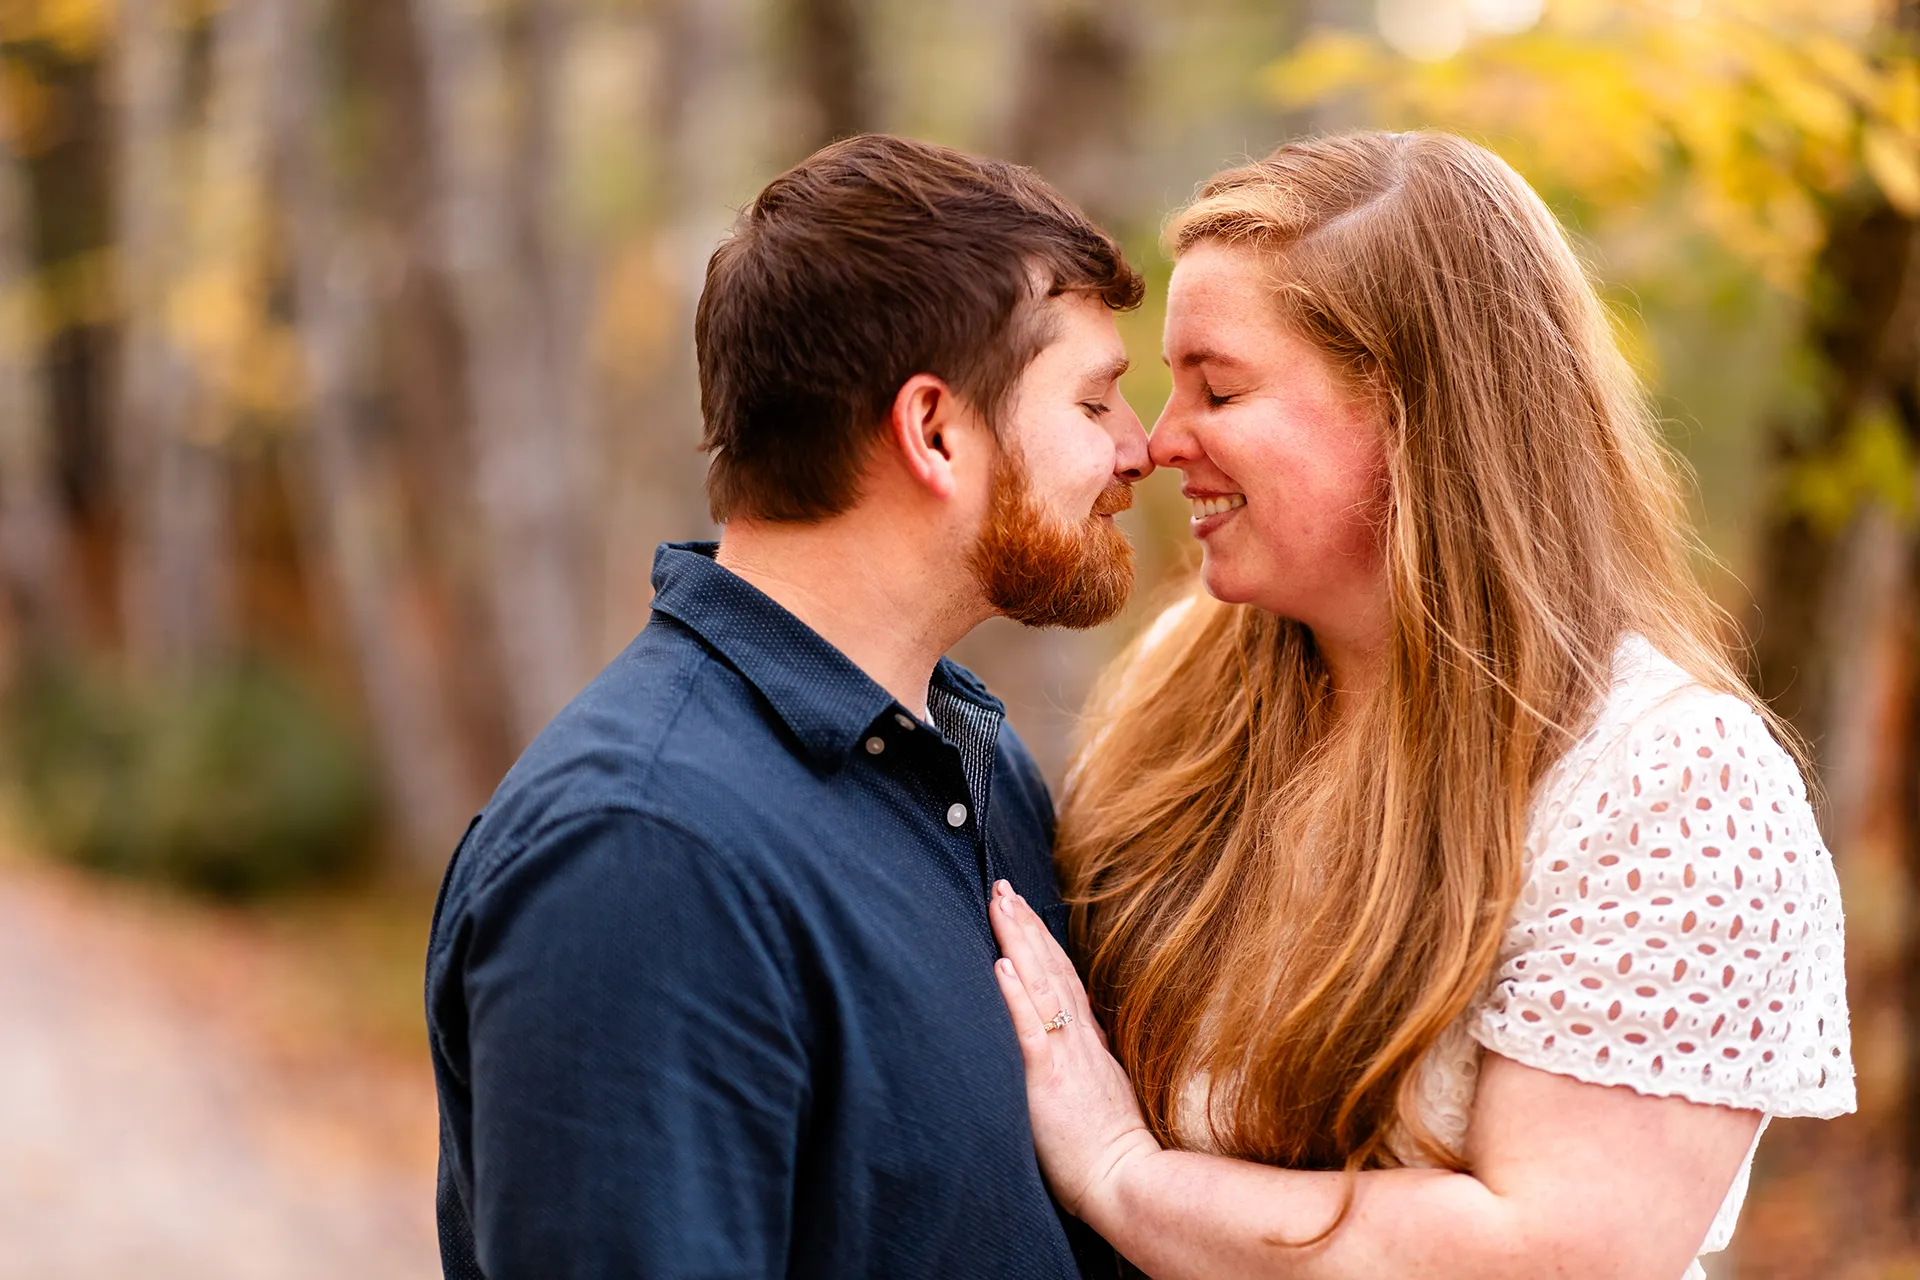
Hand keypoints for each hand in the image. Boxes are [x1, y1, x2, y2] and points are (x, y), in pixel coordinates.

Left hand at [989, 879, 1160, 1221]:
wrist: (1130, 1185)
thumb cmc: (1112, 1154)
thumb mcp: (1103, 1098)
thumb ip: (1086, 1069)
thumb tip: (1071, 1052)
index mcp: (1089, 1046)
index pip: (1063, 981)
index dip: (1042, 943)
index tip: (1024, 910)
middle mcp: (1078, 1041)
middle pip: (1050, 969)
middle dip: (1025, 925)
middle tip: (1003, 887)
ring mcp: (1065, 1057)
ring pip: (1040, 986)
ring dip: (1018, 942)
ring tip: (999, 904)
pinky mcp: (1049, 1082)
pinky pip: (1030, 1031)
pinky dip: (1015, 995)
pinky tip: (1000, 965)